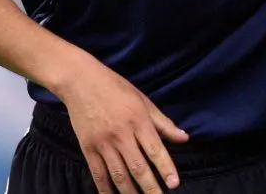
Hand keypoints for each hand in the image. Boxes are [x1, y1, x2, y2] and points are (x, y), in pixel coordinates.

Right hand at [57, 58, 189, 193]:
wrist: (81, 82)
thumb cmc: (117, 89)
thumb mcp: (144, 101)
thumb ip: (163, 123)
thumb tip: (184, 138)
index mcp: (138, 121)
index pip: (155, 149)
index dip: (166, 168)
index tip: (174, 184)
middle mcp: (121, 135)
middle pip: (138, 167)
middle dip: (150, 188)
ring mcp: (103, 143)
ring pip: (118, 175)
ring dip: (130, 193)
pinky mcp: (87, 148)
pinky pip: (98, 173)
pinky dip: (105, 189)